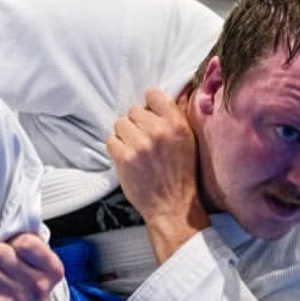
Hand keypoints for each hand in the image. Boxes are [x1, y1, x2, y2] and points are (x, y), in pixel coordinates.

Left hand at [0, 233, 63, 300]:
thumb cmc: (26, 280)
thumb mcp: (38, 259)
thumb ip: (28, 239)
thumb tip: (0, 219)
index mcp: (53, 269)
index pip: (25, 242)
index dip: (16, 242)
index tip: (17, 250)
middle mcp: (38, 286)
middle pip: (0, 251)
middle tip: (1, 262)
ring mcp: (17, 299)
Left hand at [107, 88, 207, 261]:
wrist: (172, 206)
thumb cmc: (181, 174)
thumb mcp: (188, 141)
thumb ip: (176, 118)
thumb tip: (167, 96)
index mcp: (176, 124)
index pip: (153, 94)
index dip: (149, 105)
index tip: (149, 115)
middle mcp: (158, 131)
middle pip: (133, 110)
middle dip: (137, 123)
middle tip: (144, 140)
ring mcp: (139, 144)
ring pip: (120, 124)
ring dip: (125, 135)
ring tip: (135, 149)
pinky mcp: (124, 158)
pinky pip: (110, 140)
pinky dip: (116, 149)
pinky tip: (128, 158)